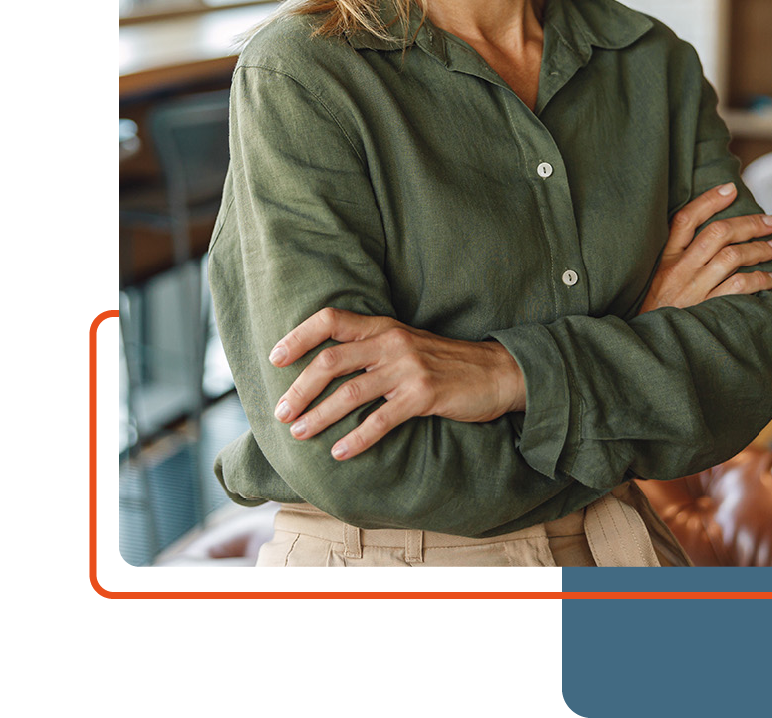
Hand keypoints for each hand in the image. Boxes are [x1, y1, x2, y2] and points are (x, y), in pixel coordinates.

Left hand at [268, 309, 525, 460]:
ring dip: (320, 416)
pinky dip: (357, 438)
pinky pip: (381, 419)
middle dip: (300, 388)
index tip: (275, 358)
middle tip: (281, 412)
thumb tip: (323, 366)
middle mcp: (392, 342)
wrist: (496, 372)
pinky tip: (340, 452)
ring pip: (350, 392)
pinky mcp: (424, 396)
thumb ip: (370, 348)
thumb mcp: (405, 342)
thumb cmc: (443, 361)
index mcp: (383, 326)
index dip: (299, 336)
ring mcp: (408, 369)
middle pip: (331, 360)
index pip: (331, 319)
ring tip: (300, 433)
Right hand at [639, 182, 771, 313]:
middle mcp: (679, 269)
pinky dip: (759, 279)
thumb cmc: (655, 308)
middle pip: (718, 233)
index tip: (731, 189)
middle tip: (770, 221)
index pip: (686, 218)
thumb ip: (677, 257)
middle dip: (749, 223)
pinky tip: (771, 278)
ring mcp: (693, 289)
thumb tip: (711, 235)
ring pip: (732, 257)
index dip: (709, 200)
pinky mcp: (706, 310)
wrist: (647, 345)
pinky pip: (739, 287)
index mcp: (665, 257)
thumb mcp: (655, 277)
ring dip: (759, 249)